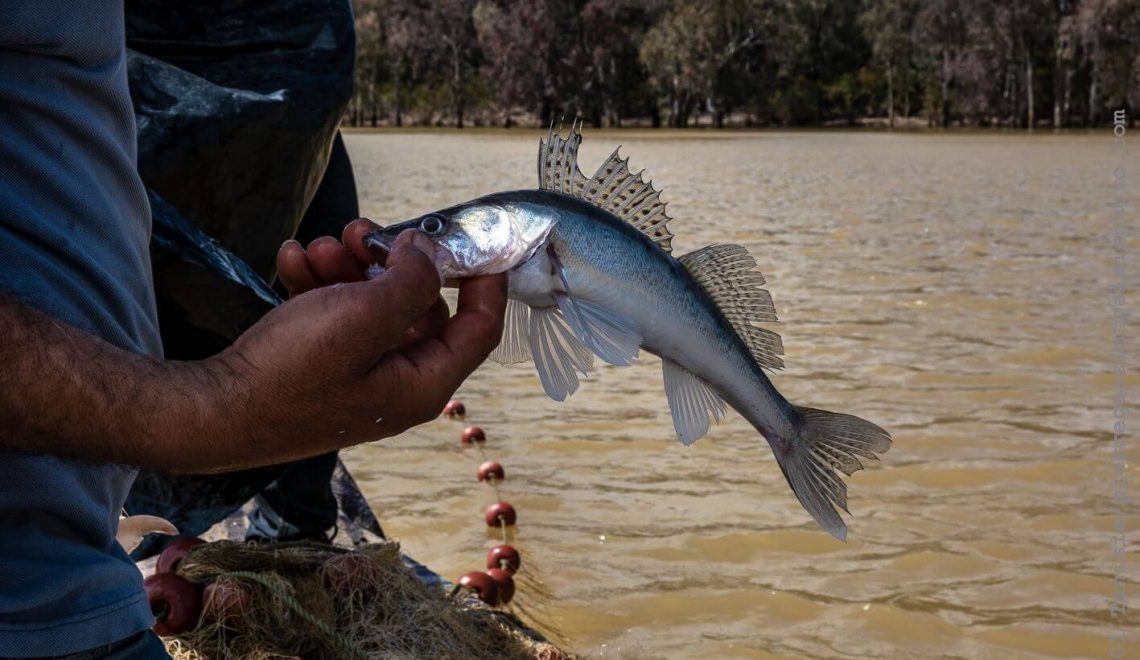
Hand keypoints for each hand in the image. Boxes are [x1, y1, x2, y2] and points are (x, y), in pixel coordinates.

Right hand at [200, 221, 506, 470]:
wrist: (212, 410)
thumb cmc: (291, 373)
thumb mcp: (363, 318)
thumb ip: (411, 282)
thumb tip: (429, 255)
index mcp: (423, 383)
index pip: (479, 329)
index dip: (486, 281)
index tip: (476, 238)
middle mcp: (399, 382)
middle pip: (419, 307)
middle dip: (390, 261)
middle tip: (361, 231)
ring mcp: (360, 375)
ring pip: (373, 304)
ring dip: (347, 266)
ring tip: (313, 246)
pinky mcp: (324, 367)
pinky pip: (336, 316)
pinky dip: (318, 284)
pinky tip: (291, 261)